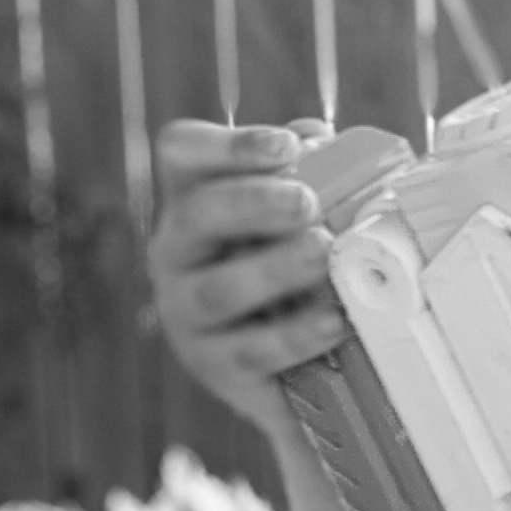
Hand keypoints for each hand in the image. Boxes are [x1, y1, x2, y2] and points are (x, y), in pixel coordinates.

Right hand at [147, 119, 346, 437]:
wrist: (299, 369)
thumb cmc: (296, 274)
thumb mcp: (300, 221)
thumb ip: (311, 174)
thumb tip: (322, 140)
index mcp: (195, 199)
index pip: (183, 153)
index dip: (229, 145)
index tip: (286, 147)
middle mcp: (178, 253)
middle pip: (196, 215)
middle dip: (254, 203)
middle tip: (307, 202)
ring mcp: (188, 313)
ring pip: (218, 289)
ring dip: (274, 268)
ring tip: (322, 254)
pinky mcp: (216, 367)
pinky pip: (250, 352)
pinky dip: (294, 336)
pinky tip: (332, 322)